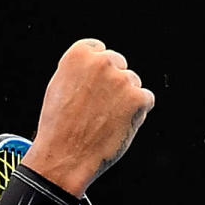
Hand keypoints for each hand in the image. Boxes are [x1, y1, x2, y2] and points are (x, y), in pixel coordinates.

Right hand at [22, 39, 154, 197]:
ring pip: (133, 83)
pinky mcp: (138, 98)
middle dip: (113, 82)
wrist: (66, 155)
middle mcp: (101, 62)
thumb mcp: (59, 87)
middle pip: (118, 64)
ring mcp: (122, 80)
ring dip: (125, 98)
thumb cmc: (58, 126)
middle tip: (99, 106)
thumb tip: (99, 67)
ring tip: (104, 120)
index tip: (92, 83)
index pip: (98, 49)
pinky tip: (117, 125)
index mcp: (78, 55)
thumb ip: (80, 71)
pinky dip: (136, 112)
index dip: (95, 68)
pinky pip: (146, 99)